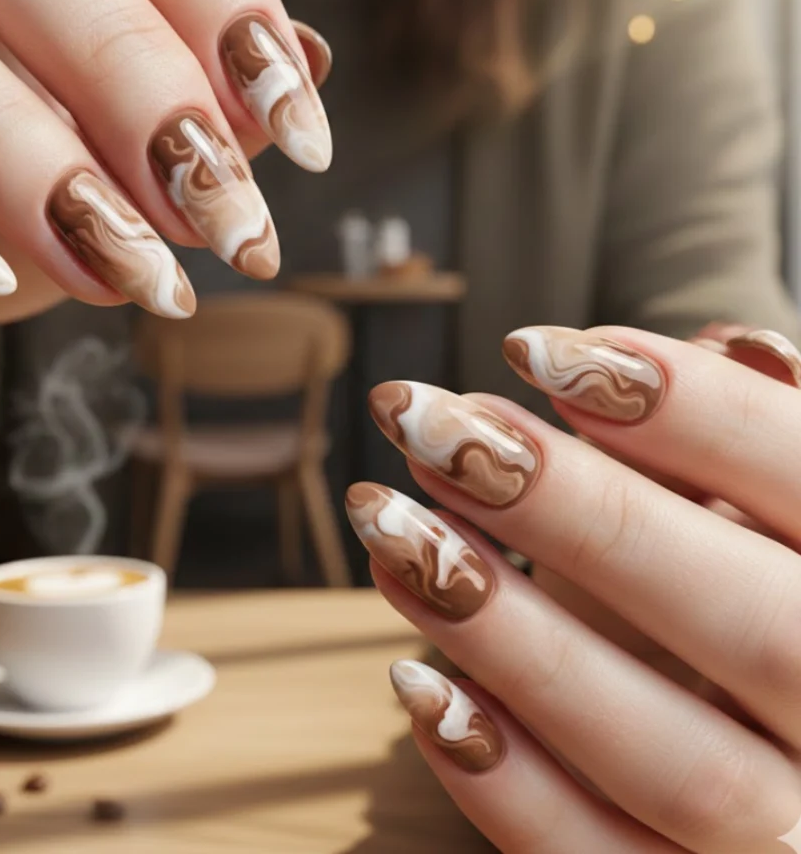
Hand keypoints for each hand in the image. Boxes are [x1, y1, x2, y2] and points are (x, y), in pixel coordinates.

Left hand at [348, 326, 800, 852]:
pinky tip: (415, 688)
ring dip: (512, 639)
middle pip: (750, 626)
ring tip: (390, 530)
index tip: (537, 351)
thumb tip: (739, 347)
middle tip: (431, 426)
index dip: (693, 412)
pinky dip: (507, 786)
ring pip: (672, 762)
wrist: (775, 762)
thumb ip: (762, 448)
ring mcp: (792, 837)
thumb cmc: (762, 603)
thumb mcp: (775, 521)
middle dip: (576, 513)